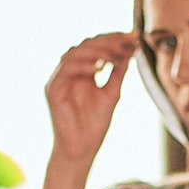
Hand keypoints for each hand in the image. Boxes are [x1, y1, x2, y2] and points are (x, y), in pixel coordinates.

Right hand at [46, 32, 139, 172]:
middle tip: (129, 44)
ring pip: (75, 52)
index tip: (135, 38)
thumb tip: (130, 51)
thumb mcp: (112, 94)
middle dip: (109, 41)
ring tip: (117, 55)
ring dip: (98, 51)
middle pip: (86, 44)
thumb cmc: (94, 126)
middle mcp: (69, 72)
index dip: (115, 38)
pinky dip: (84, 66)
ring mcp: (59, 79)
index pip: (96, 46)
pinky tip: (100, 69)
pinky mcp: (53, 89)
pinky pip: (66, 69)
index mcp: (82, 71)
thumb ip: (118, 73)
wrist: (81, 150)